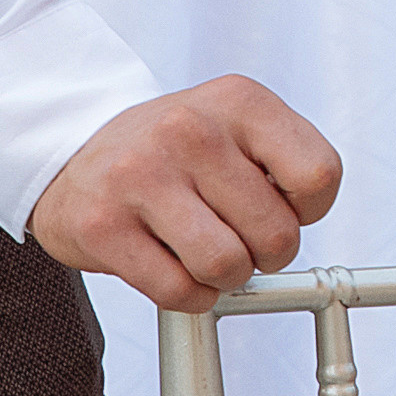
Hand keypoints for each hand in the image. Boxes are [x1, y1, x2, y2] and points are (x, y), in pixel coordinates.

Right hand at [30, 76, 342, 311]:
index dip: (308, 210)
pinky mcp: (104, 225)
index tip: (281, 205)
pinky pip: (178, 291)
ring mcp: (141, 175)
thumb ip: (284, 163)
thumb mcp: (235, 126)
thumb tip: (302, 225)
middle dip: (265, 253)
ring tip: (204, 250)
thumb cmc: (174, 150)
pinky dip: (188, 294)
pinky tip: (173, 263)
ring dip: (225, 277)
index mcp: (237, 101)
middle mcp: (188, 129)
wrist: (77, 151)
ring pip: (228, 266)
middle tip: (238, 235)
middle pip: (277, 234)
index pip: (319, 175)